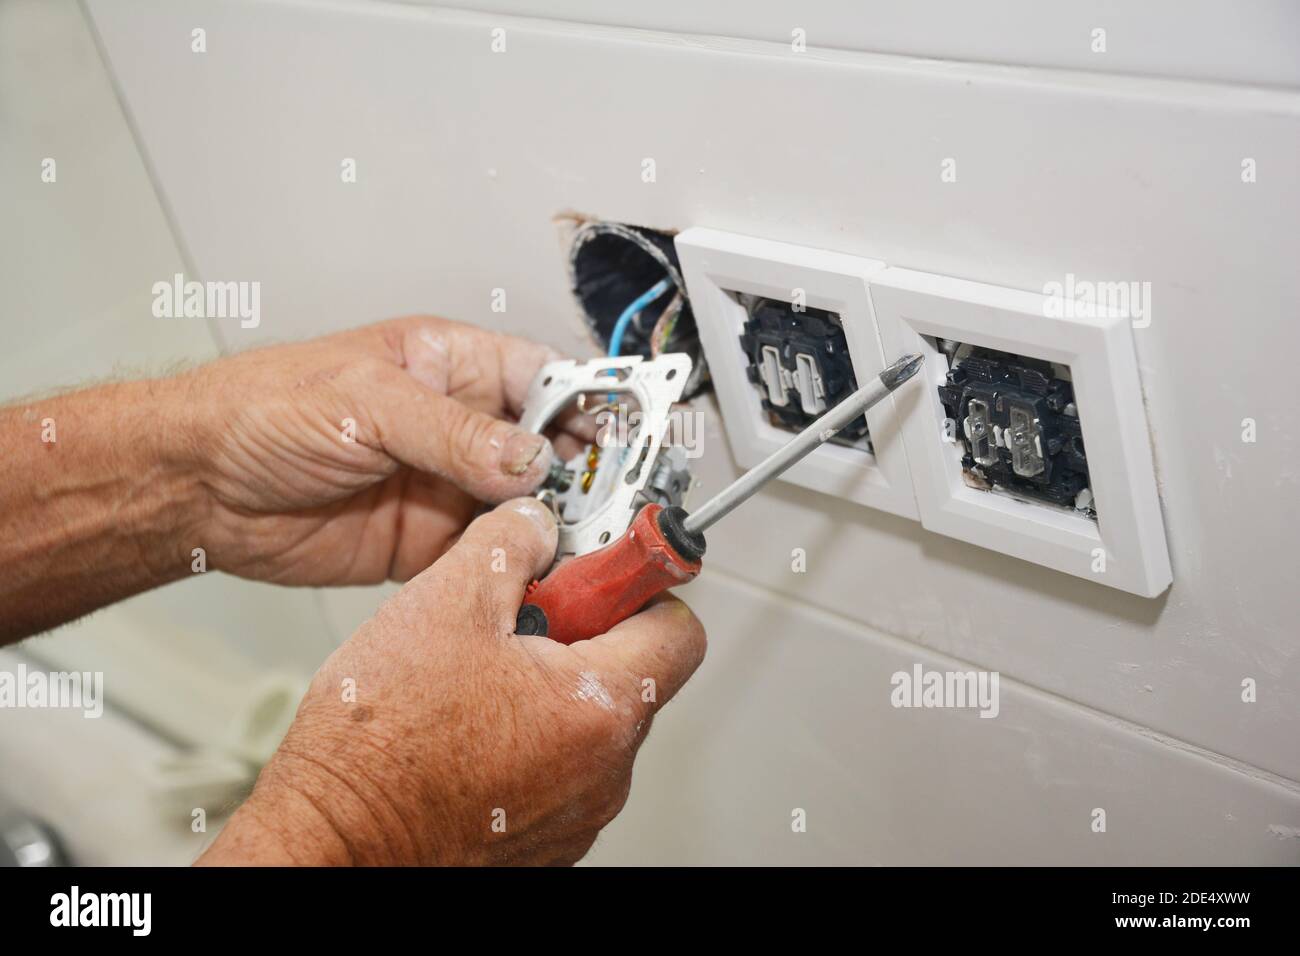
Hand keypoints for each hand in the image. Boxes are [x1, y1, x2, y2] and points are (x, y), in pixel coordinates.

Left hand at [180, 316, 585, 584]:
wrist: (198, 488)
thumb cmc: (263, 411)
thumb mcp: (366, 403)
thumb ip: (454, 433)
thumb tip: (530, 459)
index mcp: (454, 367)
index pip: (549, 378)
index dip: (597, 404)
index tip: (635, 434)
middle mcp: (462, 428)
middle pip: (553, 448)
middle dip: (592, 474)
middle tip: (623, 504)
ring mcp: (449, 488)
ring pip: (531, 507)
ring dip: (563, 526)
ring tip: (594, 545)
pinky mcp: (430, 544)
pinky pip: (494, 554)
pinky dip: (522, 566)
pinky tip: (545, 576)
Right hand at [199, 497, 706, 865]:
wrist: (332, 839)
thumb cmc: (380, 742)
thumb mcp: (445, 600)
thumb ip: (508, 541)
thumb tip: (533, 522)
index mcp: (601, 707)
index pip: (677, 628)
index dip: (636, 586)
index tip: (598, 570)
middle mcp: (604, 770)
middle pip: (628, 673)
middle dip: (578, 632)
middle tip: (513, 617)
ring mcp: (575, 812)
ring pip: (587, 722)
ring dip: (547, 686)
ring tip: (475, 675)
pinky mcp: (541, 839)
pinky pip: (557, 769)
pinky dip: (525, 737)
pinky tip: (464, 723)